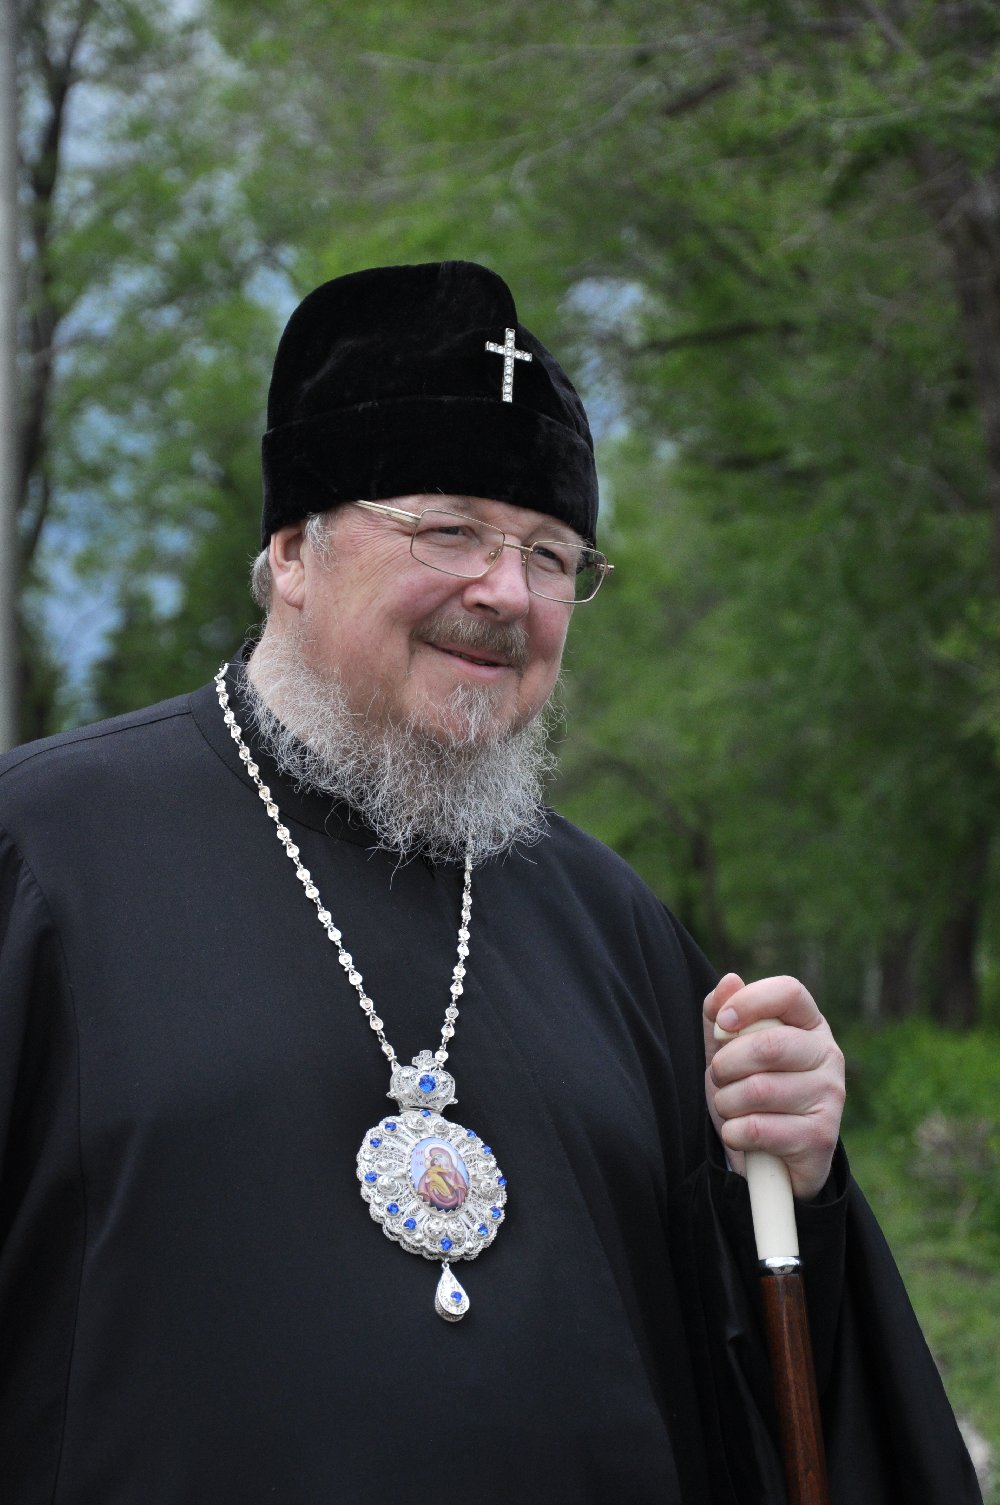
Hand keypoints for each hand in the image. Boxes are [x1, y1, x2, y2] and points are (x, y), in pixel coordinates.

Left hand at [703, 973, 845, 1200]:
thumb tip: (729, 980)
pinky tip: (742, 1134)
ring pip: (758, 1090)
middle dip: (725, 1064)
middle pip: (768, 1045)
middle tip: (718, 1077)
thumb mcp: (729, 1052)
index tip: (723, 1024)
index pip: (788, 991)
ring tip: (732, 1109)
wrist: (773, 1161)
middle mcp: (828, 1055)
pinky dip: (735, 1133)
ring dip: (727, 1102)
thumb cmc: (750, 1093)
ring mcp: (831, 1096)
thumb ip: (722, 1016)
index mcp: (809, 1024)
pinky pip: (759, 1128)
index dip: (750, 1002)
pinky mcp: (822, 1137)